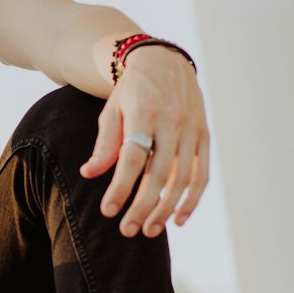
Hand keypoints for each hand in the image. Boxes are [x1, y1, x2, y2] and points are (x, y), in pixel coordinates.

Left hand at [78, 47, 209, 236]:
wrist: (165, 62)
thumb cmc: (132, 92)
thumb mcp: (112, 111)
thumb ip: (104, 144)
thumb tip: (88, 174)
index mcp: (144, 112)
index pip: (133, 156)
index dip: (121, 186)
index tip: (108, 211)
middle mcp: (172, 121)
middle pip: (159, 172)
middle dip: (143, 205)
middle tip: (127, 230)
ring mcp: (192, 129)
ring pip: (182, 178)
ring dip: (166, 208)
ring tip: (148, 230)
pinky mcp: (204, 136)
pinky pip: (202, 173)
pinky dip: (193, 199)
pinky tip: (179, 219)